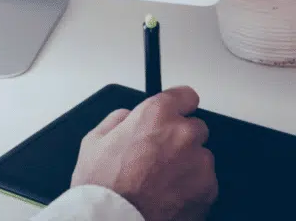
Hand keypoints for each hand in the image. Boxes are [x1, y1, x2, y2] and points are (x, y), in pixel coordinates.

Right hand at [71, 86, 217, 220]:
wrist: (116, 220)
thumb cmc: (104, 185)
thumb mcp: (94, 141)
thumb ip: (116, 121)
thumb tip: (126, 118)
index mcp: (156, 115)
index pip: (185, 96)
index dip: (179, 104)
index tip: (178, 110)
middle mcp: (183, 134)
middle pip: (195, 127)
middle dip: (180, 138)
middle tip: (158, 155)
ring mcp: (199, 163)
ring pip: (200, 157)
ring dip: (186, 164)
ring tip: (160, 180)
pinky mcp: (209, 190)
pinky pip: (205, 182)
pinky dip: (192, 187)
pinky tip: (168, 194)